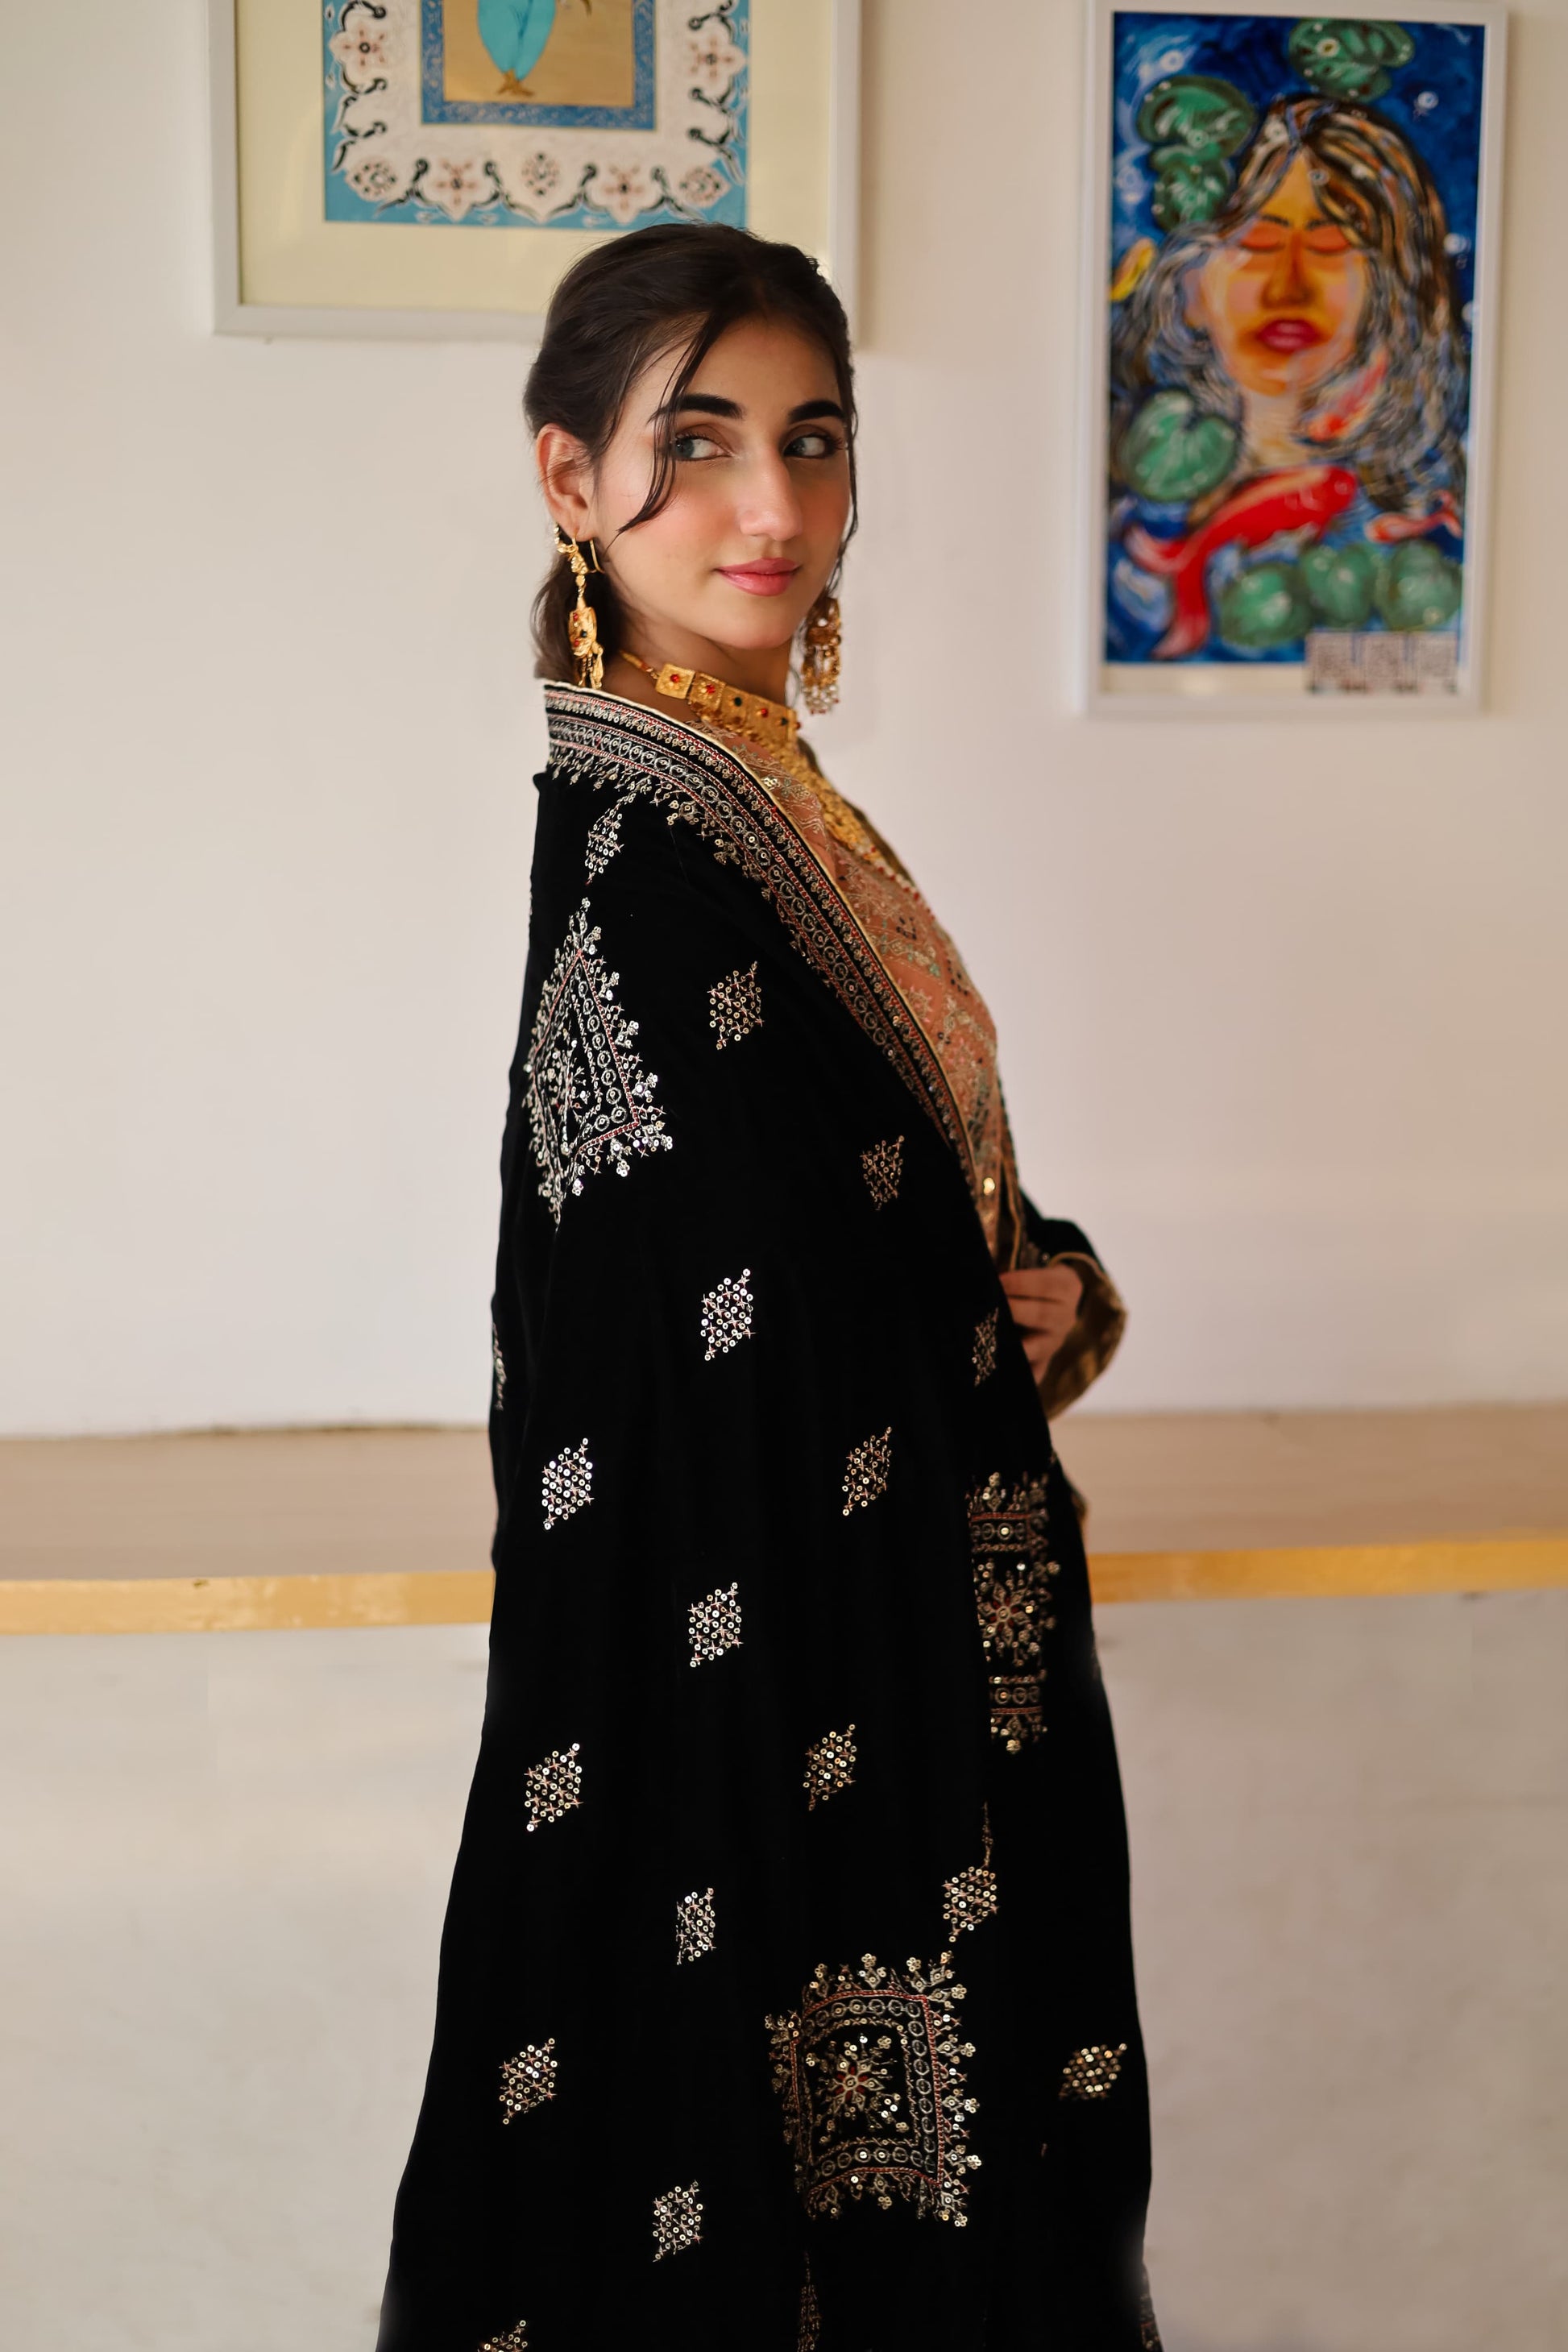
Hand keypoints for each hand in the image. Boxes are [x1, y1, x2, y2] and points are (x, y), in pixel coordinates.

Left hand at [998, 1263, 1083, 1382]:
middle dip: (1014, 1310)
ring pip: (1037, 1346)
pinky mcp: (1045, 1361)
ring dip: (1014, 1344)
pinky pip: (1036, 1373)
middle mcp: (1066, 1316)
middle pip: (1041, 1315)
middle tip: (989, 1307)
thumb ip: (1012, 1270)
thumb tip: (980, 1268)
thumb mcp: (1034, 1268)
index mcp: (1066, 1287)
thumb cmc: (1032, 1281)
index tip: (997, 1281)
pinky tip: (1002, 1379)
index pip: (1045, 1284)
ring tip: (988, 1340)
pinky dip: (1023, 1377)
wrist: (1056, 1302)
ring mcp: (1056, 1341)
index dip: (1020, 1283)